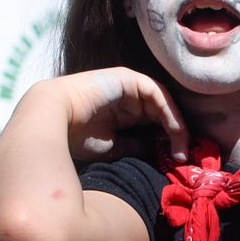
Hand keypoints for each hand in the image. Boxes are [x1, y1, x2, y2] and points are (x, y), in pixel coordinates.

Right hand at [44, 67, 188, 163]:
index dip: (168, 141)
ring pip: (163, 104)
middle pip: (162, 114)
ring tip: (183, 148)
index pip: (154, 126)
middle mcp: (128, 99)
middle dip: (177, 135)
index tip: (177, 161)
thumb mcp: (112, 148)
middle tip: (186, 157)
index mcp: (122, 115)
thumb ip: (134, 147)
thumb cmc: (75, 137)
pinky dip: (170, 112)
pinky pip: (157, 94)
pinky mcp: (129, 79)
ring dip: (177, 126)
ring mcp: (129, 87)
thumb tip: (155, 152)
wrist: (53, 119)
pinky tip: (176, 131)